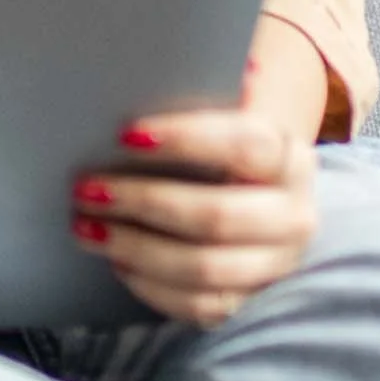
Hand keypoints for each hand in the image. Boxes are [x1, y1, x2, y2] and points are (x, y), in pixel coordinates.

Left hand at [70, 109, 320, 327]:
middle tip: (85, 189)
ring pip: (203, 266)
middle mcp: (293, 216)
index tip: (124, 135)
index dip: (184, 138)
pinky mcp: (249, 303)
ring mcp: (274, 266)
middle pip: (216, 215)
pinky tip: (116, 262)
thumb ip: (195, 103)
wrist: (258, 213)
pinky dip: (149, 285)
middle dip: (142, 201)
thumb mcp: (221, 130)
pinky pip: (197, 305)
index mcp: (290, 160)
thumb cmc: (220, 162)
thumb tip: (141, 74)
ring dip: (135, 248)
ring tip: (86, 227)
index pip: (245, 144)